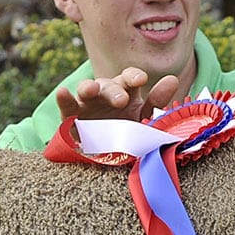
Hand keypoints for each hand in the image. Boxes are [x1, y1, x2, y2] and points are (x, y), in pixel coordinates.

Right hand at [55, 66, 184, 122]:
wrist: (105, 158)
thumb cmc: (128, 134)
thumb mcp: (143, 119)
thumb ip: (156, 102)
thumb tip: (173, 78)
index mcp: (126, 92)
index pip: (130, 78)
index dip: (133, 76)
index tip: (140, 80)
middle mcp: (106, 94)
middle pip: (110, 84)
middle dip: (115, 90)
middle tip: (121, 100)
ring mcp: (87, 104)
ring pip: (87, 89)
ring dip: (89, 87)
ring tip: (90, 90)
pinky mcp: (70, 117)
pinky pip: (67, 106)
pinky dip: (64, 98)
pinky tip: (62, 92)